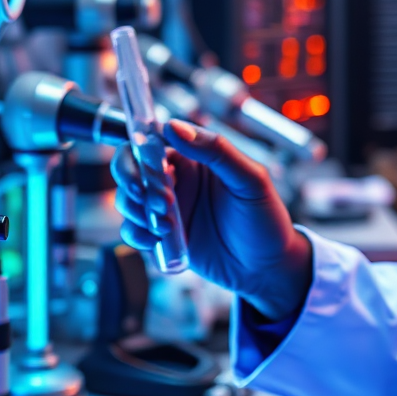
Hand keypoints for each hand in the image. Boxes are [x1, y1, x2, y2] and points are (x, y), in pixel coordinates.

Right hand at [111, 120, 312, 321]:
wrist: (268, 269)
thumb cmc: (265, 218)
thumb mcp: (249, 179)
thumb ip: (215, 150)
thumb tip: (174, 126)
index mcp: (194, 157)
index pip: (153, 139)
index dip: (138, 150)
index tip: (146, 169)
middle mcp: (176, 179)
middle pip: (130, 167)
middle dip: (131, 182)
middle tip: (156, 202)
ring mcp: (166, 209)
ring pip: (128, 199)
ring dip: (137, 211)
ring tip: (167, 226)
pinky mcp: (162, 237)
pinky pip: (134, 231)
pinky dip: (137, 235)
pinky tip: (158, 241)